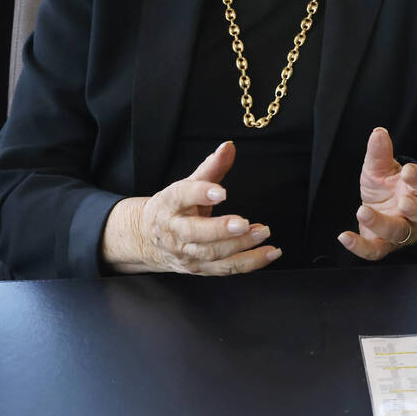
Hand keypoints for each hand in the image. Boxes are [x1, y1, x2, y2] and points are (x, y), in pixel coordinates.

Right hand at [101, 141, 280, 274]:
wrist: (147, 238)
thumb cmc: (173, 207)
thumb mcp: (186, 185)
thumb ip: (210, 167)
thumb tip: (229, 146)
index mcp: (169, 204)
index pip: (182, 196)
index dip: (201, 193)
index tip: (222, 191)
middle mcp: (175, 231)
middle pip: (196, 233)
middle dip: (221, 229)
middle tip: (244, 223)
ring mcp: (186, 253)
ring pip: (212, 253)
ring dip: (240, 246)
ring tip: (263, 233)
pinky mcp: (199, 269)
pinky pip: (226, 269)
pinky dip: (249, 262)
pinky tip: (269, 253)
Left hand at [337, 127, 416, 260]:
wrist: (383, 211)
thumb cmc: (386, 189)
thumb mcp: (380, 168)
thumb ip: (379, 153)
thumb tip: (378, 133)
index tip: (407, 171)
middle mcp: (414, 213)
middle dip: (416, 208)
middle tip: (404, 201)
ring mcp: (401, 231)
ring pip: (400, 232)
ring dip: (383, 223)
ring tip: (364, 211)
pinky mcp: (384, 245)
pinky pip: (375, 251)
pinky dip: (359, 247)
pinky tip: (344, 237)